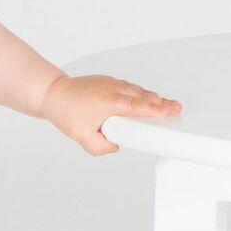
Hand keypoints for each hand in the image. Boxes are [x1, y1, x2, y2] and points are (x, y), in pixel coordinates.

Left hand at [39, 74, 181, 155]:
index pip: (137, 106)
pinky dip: (142, 94)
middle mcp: (113, 89)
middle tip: (177, 110)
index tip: (170, 113)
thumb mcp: (80, 136)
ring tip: (169, 106)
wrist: (53, 93)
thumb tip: (116, 146)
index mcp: (108, 101)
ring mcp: (112, 83)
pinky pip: (131, 88)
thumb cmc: (65, 111)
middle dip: (161, 103)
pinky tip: (149, 100)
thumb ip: (100, 147)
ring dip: (153, 98)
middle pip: (143, 96)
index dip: (155, 110)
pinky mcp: (110, 82)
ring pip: (138, 91)